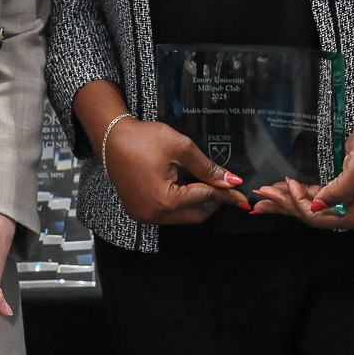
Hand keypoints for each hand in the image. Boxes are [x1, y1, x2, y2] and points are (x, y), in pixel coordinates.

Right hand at [103, 116, 250, 224]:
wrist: (111, 137)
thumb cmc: (144, 139)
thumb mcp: (180, 147)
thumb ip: (206, 167)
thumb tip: (230, 181)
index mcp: (165, 200)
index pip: (204, 199)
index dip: (225, 195)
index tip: (242, 196)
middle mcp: (154, 215)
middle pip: (194, 215)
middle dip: (213, 203)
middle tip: (227, 189)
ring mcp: (144, 216)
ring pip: (181, 217)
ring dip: (197, 205)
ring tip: (209, 187)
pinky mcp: (138, 211)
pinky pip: (167, 214)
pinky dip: (181, 205)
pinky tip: (188, 190)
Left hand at [251, 122, 353, 230]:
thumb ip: (340, 190)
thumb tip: (317, 205)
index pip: (319, 217)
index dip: (300, 203)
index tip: (289, 184)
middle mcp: (348, 216)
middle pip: (309, 215)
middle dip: (284, 205)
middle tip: (260, 198)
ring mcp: (341, 207)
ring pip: (306, 208)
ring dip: (284, 202)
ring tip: (262, 198)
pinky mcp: (335, 196)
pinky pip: (310, 199)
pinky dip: (293, 195)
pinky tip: (278, 191)